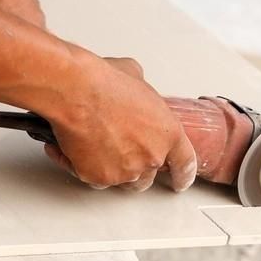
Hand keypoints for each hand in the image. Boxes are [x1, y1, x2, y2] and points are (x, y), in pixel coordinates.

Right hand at [43, 54, 196, 192]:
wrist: (75, 93)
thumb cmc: (104, 84)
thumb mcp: (137, 79)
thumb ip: (143, 97)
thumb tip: (135, 92)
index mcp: (168, 133)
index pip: (185, 164)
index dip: (182, 175)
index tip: (180, 181)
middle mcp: (151, 156)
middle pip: (149, 176)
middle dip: (136, 166)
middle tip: (121, 149)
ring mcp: (126, 171)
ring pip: (122, 180)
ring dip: (113, 168)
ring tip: (97, 145)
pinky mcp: (99, 178)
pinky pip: (95, 179)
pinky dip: (85, 166)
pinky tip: (76, 147)